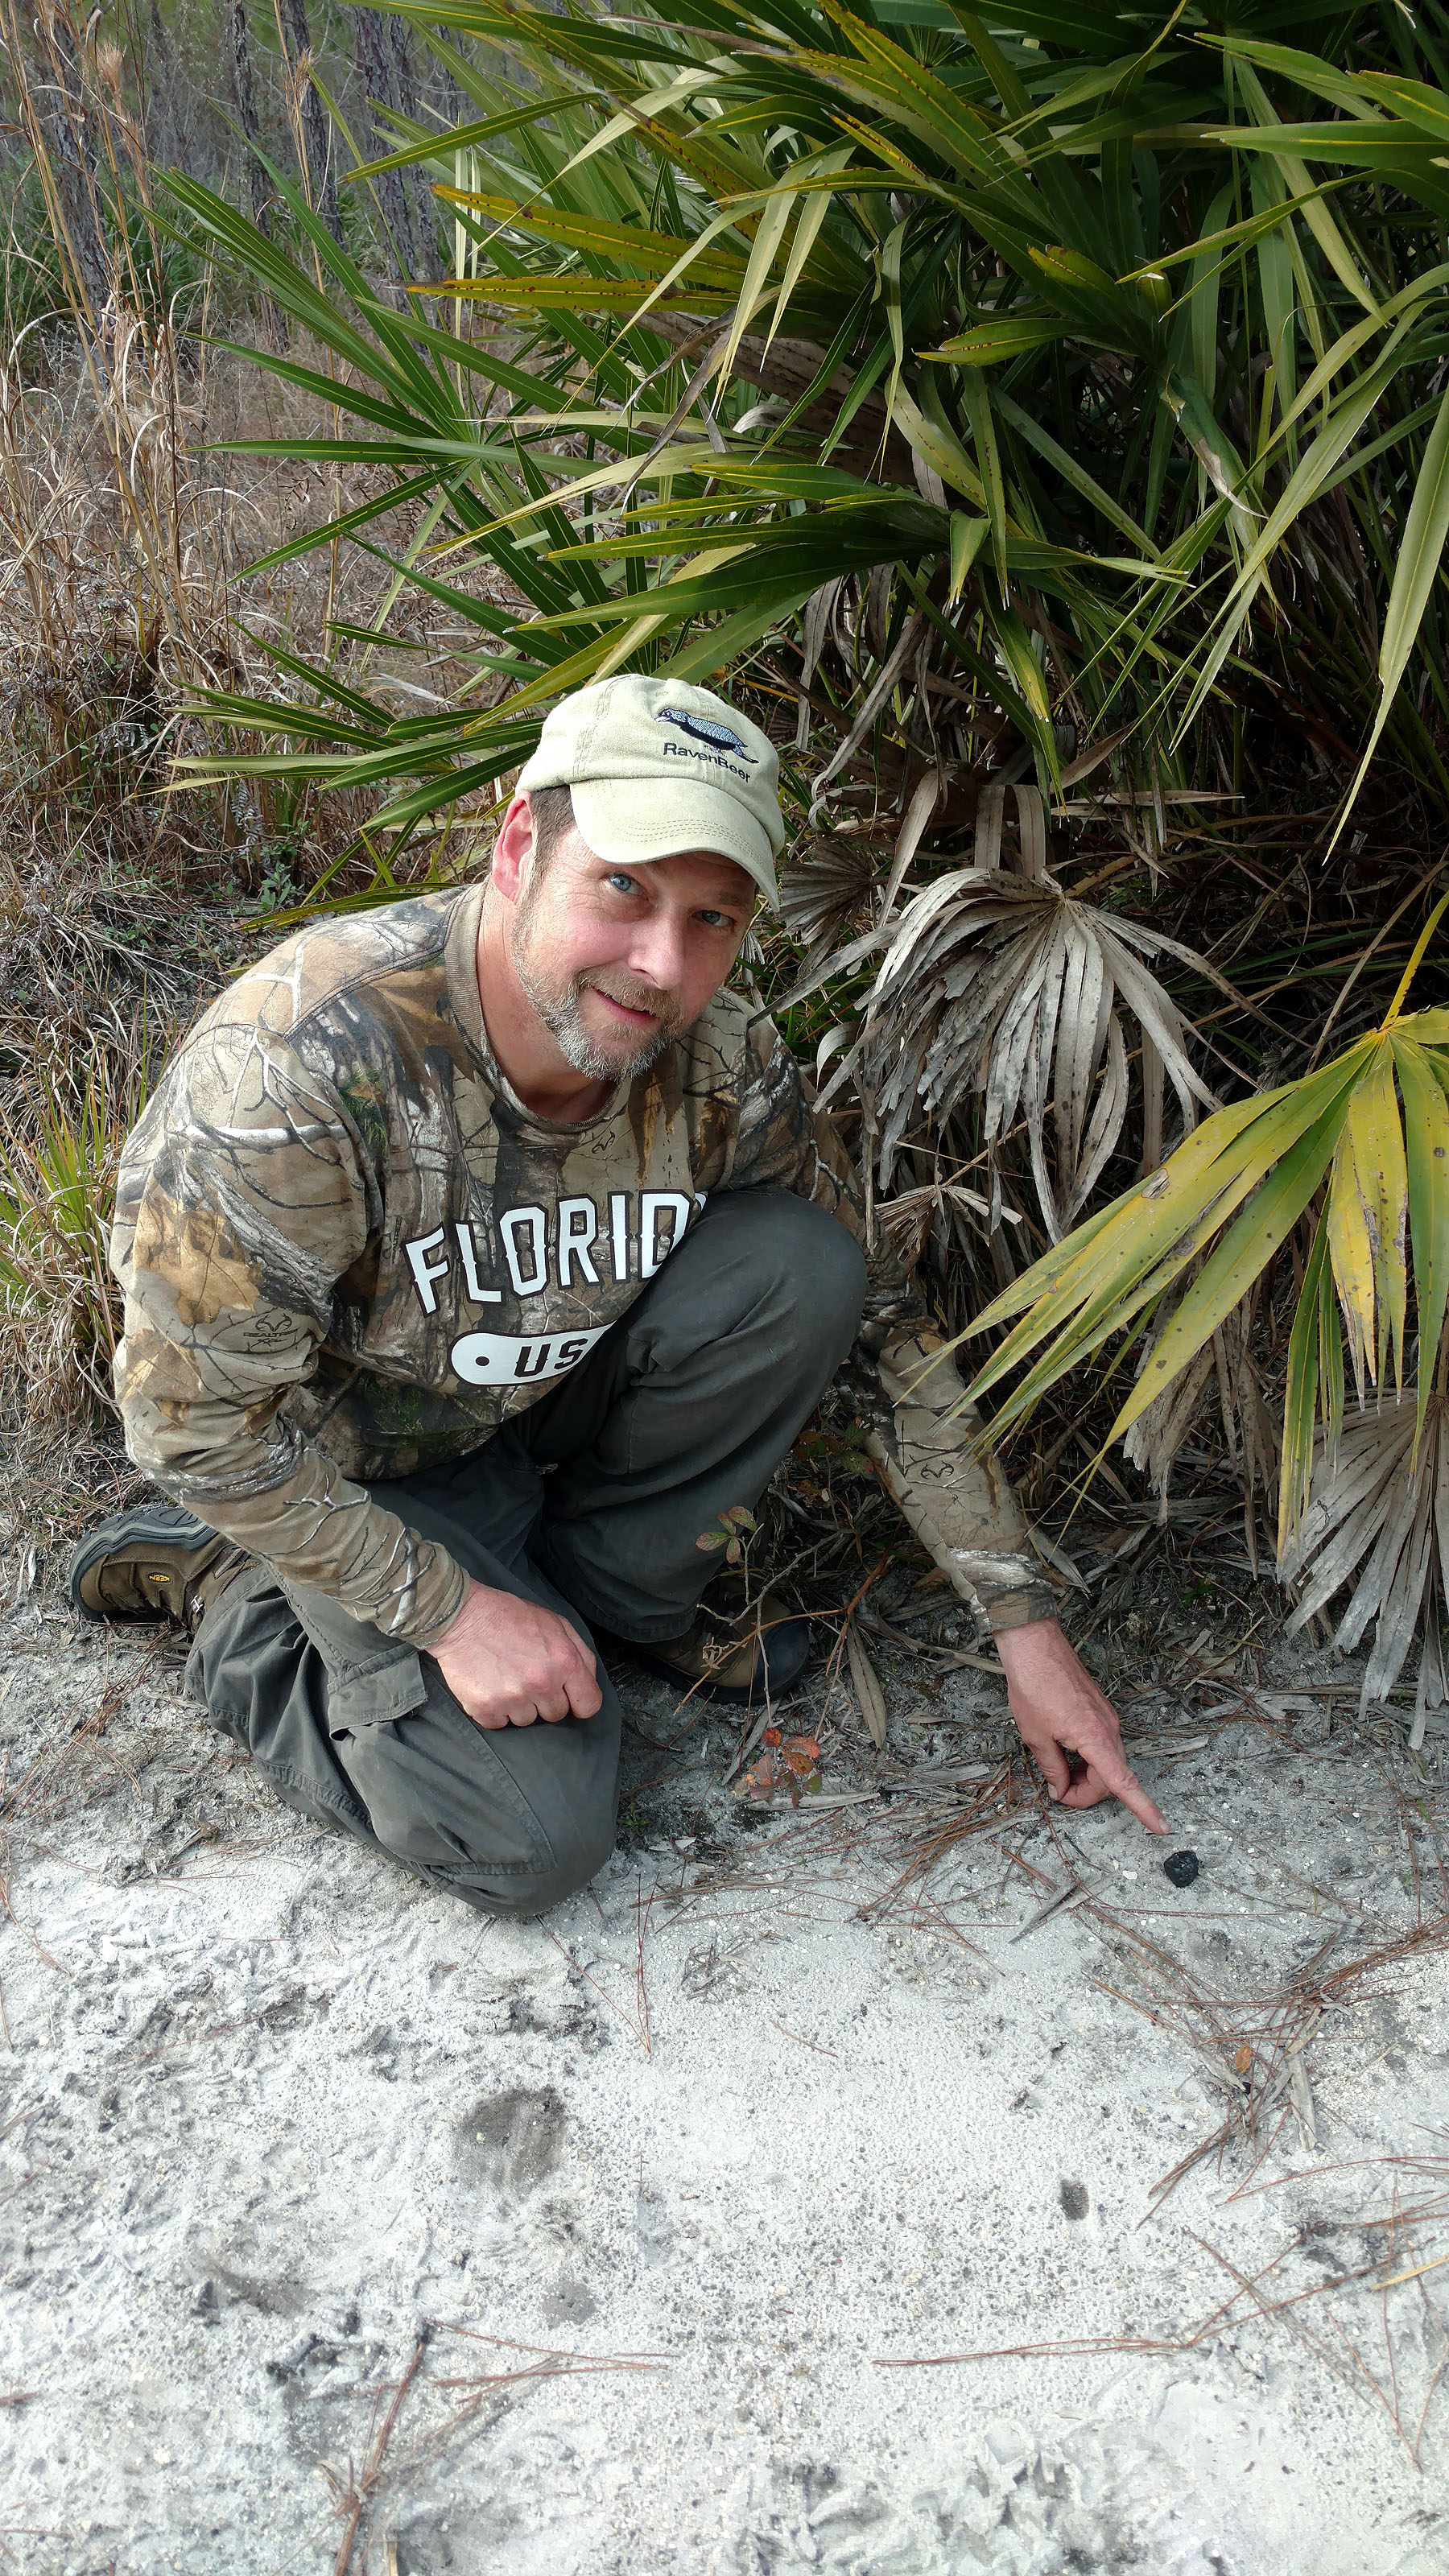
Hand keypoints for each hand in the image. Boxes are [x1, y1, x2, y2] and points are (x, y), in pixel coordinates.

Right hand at [428, 1578, 602, 1730]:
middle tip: (527, 1677)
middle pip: (556, 1715)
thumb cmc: (509, 1617)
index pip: (588, 1705)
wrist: (461, 1616)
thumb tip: (587, 1682)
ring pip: (527, 1721)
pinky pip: (500, 1724)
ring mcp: (512, 1698)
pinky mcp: (485, 1708)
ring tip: (505, 1678)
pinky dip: (495, 1711)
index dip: (580, 1703)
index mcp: (564, 1661)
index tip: (570, 1699)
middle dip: (545, 1699)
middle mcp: (541, 1683)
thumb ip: (579, 1653)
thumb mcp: (555, 1623)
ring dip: (519, 1705)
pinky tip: (490, 1687)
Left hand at [994, 1616, 1165, 1832]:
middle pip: (1110, 1778)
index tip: (1161, 1827)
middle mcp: (1109, 1729)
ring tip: (1057, 1770)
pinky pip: (1102, 1746)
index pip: (1122, 1782)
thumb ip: (1052, 1769)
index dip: (1143, 1807)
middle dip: (1086, 1792)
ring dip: (1086, 1776)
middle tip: (1057, 1790)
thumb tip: (1060, 1789)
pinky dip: (1088, 1758)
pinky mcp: (1101, 1712)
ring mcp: (1107, 1719)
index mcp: (1095, 1738)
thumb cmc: (1033, 1687)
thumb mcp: (1036, 1736)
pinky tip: (1064, 1751)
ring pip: (1106, 1763)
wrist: (1035, 1646)